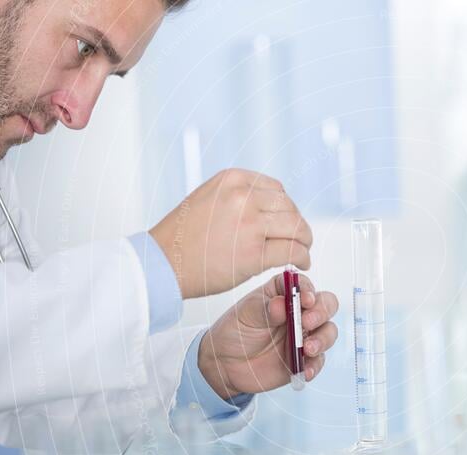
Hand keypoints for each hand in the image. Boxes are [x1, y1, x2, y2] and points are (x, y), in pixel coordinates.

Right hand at [149, 169, 312, 298]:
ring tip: (303, 250)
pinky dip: (303, 257)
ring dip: (304, 240)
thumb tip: (269, 206)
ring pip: (296, 227)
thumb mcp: (207, 198)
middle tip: (299, 238)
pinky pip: (293, 250)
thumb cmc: (183, 237)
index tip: (286, 221)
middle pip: (289, 207)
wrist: (162, 263)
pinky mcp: (254, 252)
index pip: (276, 189)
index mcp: (232, 179)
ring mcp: (250, 224)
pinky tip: (302, 263)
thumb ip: (236, 197)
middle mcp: (243, 196)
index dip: (286, 208)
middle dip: (297, 224)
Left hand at [197, 273, 338, 397]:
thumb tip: (281, 304)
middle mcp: (299, 312)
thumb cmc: (235, 331)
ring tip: (307, 349)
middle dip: (322, 312)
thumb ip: (264, 309)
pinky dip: (315, 365)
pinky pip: (319, 360)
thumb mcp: (245, 315)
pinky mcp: (305, 358)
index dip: (308, 290)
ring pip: (328, 331)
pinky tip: (305, 369)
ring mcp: (304, 335)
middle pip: (326, 305)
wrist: (226, 364)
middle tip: (307, 322)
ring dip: (323, 339)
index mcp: (284, 294)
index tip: (304, 300)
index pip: (304, 285)